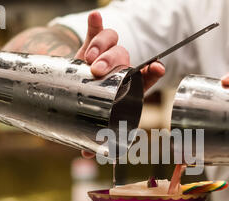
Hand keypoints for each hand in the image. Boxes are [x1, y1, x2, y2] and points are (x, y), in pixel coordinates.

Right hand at [78, 12, 164, 158]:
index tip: (156, 69)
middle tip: (97, 70)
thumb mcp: (94, 124)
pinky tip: (96, 17)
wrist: (72, 92)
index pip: (142, 77)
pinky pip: (95, 32)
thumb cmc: (90, 110)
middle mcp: (118, 69)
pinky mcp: (88, 47)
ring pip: (111, 42)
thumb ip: (93, 139)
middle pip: (123, 57)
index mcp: (126, 87)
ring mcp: (104, 56)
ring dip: (101, 46)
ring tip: (88, 58)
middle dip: (111, 61)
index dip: (150, 73)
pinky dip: (96, 24)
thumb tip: (87, 156)